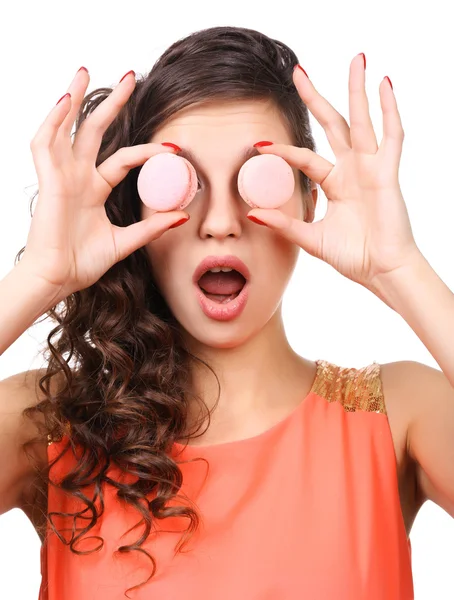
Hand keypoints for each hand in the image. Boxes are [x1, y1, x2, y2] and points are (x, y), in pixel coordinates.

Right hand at [21, 67, 188, 299]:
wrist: (58, 279)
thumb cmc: (83, 263)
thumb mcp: (125, 242)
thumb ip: (152, 228)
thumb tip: (183, 216)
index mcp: (95, 190)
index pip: (124, 159)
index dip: (148, 152)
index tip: (174, 150)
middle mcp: (78, 177)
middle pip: (95, 131)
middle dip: (112, 104)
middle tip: (130, 78)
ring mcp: (62, 176)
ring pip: (67, 128)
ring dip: (75, 99)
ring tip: (84, 70)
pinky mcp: (48, 181)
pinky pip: (46, 144)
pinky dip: (53, 121)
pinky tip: (66, 101)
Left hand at [247, 54, 421, 291]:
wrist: (381, 271)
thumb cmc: (353, 256)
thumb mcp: (310, 238)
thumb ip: (283, 224)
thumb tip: (251, 214)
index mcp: (335, 184)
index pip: (305, 158)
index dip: (283, 150)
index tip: (258, 145)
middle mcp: (353, 170)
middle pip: (332, 125)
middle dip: (316, 98)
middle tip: (298, 72)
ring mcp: (371, 168)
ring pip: (362, 121)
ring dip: (358, 90)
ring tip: (355, 60)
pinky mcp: (387, 173)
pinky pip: (391, 136)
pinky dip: (389, 111)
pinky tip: (384, 85)